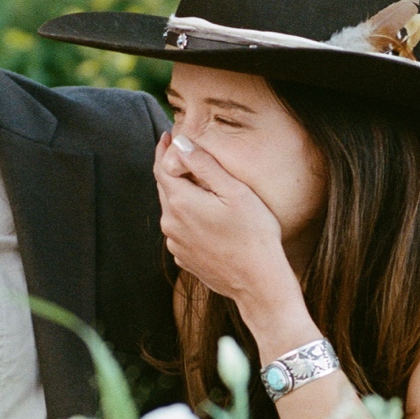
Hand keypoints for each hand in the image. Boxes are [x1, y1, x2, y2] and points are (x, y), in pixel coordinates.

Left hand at [153, 132, 302, 321]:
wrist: (258, 282)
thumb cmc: (253, 234)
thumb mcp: (234, 191)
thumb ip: (204, 165)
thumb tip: (181, 143)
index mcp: (180, 202)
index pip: (161, 168)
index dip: (163, 150)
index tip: (167, 136)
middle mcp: (171, 223)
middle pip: (165, 188)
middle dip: (172, 170)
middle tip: (184, 155)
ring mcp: (176, 243)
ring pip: (172, 210)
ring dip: (181, 195)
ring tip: (200, 186)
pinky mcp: (184, 258)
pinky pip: (180, 230)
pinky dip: (187, 218)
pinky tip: (206, 217)